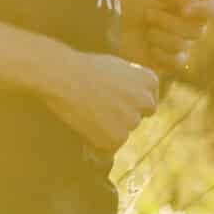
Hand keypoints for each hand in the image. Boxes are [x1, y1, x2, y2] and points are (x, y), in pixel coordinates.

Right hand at [35, 47, 160, 153]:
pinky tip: (85, 123)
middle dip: (123, 117)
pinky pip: (110, 145)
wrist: (63, 77)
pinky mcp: (117, 138)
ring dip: (109, 128)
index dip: (128, 102)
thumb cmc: (84, 69)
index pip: (147, 101)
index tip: (111, 99)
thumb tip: (134, 104)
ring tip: (88, 111)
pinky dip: (98, 139)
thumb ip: (132, 85)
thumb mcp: (117, 69)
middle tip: (99, 108)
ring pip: (123, 131)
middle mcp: (146, 101)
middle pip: (138, 117)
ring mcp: (133, 120)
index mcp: (150, 80)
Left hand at [117, 0, 213, 74]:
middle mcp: (192, 22)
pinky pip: (178, 61)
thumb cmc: (133, 0)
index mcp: (193, 1)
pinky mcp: (171, 60)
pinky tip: (148, 47)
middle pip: (199, 29)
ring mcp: (183, 42)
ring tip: (145, 29)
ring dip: (160, 36)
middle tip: (148, 14)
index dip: (208, 11)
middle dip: (169, 22)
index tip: (186, 10)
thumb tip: (197, 3)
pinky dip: (161, 53)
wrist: (110, 24)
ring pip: (186, 45)